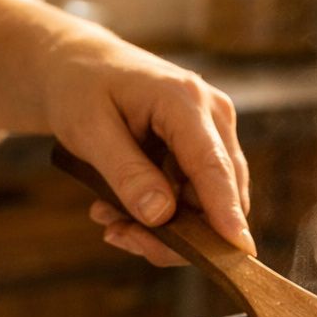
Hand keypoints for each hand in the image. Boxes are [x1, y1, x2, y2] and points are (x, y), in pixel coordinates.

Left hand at [43, 27, 253, 265]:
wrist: (78, 64)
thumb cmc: (80, 88)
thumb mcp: (88, 129)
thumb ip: (125, 173)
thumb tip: (161, 216)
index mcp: (184, 100)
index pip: (213, 165)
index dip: (226, 213)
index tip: (238, 252)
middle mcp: (212, 114)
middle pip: (220, 193)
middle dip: (177, 232)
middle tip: (117, 237)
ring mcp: (212, 132)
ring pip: (209, 202)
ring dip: (163, 226)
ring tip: (109, 220)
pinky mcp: (204, 148)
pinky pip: (195, 197)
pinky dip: (161, 214)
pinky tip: (118, 210)